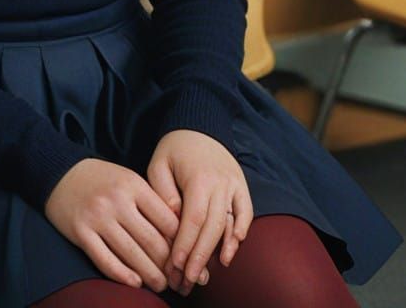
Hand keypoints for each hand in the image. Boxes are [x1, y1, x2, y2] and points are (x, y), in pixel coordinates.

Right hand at [45, 158, 179, 292]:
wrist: (61, 172)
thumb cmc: (102, 179)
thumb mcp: (129, 179)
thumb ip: (150, 201)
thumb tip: (177, 234)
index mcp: (133, 184)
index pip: (166, 219)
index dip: (179, 242)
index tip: (185, 256)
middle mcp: (116, 200)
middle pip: (151, 240)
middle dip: (167, 265)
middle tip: (176, 277)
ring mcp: (97, 217)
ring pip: (131, 254)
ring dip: (149, 274)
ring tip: (160, 284)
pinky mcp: (81, 233)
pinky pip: (105, 260)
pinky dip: (122, 275)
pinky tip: (135, 282)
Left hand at [147, 129, 253, 295]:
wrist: (200, 125)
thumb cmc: (174, 148)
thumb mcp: (159, 164)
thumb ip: (163, 191)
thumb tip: (173, 219)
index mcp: (198, 178)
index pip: (193, 219)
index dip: (185, 245)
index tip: (175, 265)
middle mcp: (221, 183)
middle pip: (212, 228)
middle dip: (199, 257)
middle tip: (188, 280)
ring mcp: (234, 185)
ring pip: (230, 224)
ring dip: (218, 252)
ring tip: (206, 274)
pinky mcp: (242, 186)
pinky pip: (246, 214)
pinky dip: (240, 233)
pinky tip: (229, 252)